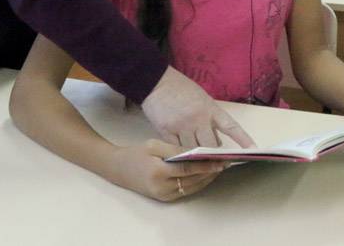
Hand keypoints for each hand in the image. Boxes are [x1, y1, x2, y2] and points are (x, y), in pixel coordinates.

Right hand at [108, 139, 225, 201]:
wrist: (118, 169)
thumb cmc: (136, 153)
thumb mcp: (154, 145)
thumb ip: (175, 149)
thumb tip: (196, 152)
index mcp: (158, 171)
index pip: (188, 169)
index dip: (205, 165)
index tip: (220, 160)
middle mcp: (162, 187)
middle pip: (192, 180)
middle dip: (210, 172)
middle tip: (225, 163)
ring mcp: (163, 195)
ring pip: (192, 188)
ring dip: (206, 179)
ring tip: (219, 168)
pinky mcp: (165, 198)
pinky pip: (186, 191)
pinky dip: (198, 183)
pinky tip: (206, 175)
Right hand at [142, 66, 255, 147]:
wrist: (156, 82)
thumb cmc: (181, 89)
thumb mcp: (202, 99)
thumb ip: (210, 118)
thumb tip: (215, 142)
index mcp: (210, 108)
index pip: (230, 126)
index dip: (243, 139)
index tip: (254, 149)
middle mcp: (198, 118)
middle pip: (210, 147)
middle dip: (214, 156)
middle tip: (216, 161)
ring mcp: (181, 126)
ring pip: (193, 152)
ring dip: (197, 157)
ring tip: (197, 158)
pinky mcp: (166, 131)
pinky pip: (176, 150)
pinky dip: (180, 155)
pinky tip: (181, 156)